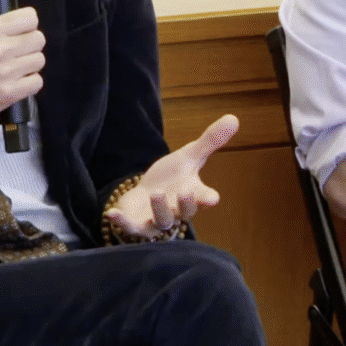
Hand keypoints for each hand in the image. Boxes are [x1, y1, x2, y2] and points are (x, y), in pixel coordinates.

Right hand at [0, 7, 44, 131]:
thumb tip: (22, 27)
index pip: (29, 18)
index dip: (28, 25)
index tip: (22, 32)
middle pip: (38, 39)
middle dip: (30, 44)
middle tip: (19, 52)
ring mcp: (5, 73)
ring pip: (39, 60)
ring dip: (30, 64)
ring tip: (15, 68)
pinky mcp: (9, 93)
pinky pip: (37, 81)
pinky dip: (29, 82)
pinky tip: (17, 81)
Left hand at [107, 114, 238, 235]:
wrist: (145, 194)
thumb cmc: (170, 178)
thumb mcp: (188, 157)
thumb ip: (209, 142)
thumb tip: (234, 118)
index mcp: (191, 194)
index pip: (203, 198)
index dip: (207, 198)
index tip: (212, 198)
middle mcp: (177, 211)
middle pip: (184, 213)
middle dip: (184, 204)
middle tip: (183, 191)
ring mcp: (157, 220)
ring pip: (162, 221)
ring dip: (159, 209)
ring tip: (155, 193)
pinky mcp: (137, 225)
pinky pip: (131, 228)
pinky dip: (123, 223)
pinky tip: (112, 213)